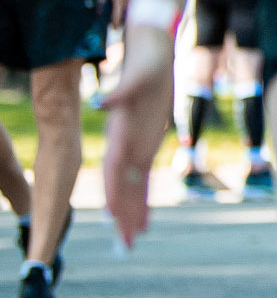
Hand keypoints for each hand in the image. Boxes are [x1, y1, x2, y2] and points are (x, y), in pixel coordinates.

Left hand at [101, 0, 133, 24]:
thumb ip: (101, 1)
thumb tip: (99, 12)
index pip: (118, 15)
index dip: (115, 22)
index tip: (113, 28)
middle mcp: (128, 0)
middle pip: (125, 14)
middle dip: (121, 21)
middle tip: (117, 26)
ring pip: (130, 10)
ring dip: (126, 16)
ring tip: (122, 21)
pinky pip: (133, 4)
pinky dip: (129, 9)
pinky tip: (126, 10)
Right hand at [101, 24, 175, 244]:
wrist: (151, 53)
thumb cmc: (145, 62)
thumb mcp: (139, 74)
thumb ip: (122, 89)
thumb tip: (103, 102)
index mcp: (121, 130)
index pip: (115, 166)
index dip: (115, 190)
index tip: (114, 215)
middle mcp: (125, 143)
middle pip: (123, 185)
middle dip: (125, 214)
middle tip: (125, 244)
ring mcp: (136, 145)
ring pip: (134, 187)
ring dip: (134, 213)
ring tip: (132, 240)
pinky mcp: (147, 144)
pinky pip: (145, 177)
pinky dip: (145, 198)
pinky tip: (146, 218)